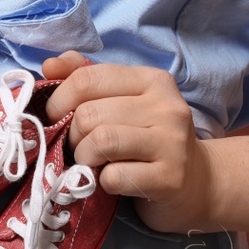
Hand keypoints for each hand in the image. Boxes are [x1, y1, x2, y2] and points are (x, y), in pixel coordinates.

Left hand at [40, 51, 217, 233]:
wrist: (197, 183)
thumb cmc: (149, 139)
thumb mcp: (123, 101)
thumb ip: (87, 79)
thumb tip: (50, 65)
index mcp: (152, 80)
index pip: (87, 78)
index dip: (59, 100)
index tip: (56, 118)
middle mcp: (166, 106)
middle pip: (89, 114)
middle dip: (73, 135)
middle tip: (80, 147)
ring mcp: (172, 143)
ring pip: (100, 142)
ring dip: (84, 157)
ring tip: (93, 162)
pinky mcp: (169, 178)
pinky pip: (114, 176)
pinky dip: (102, 182)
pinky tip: (113, 180)